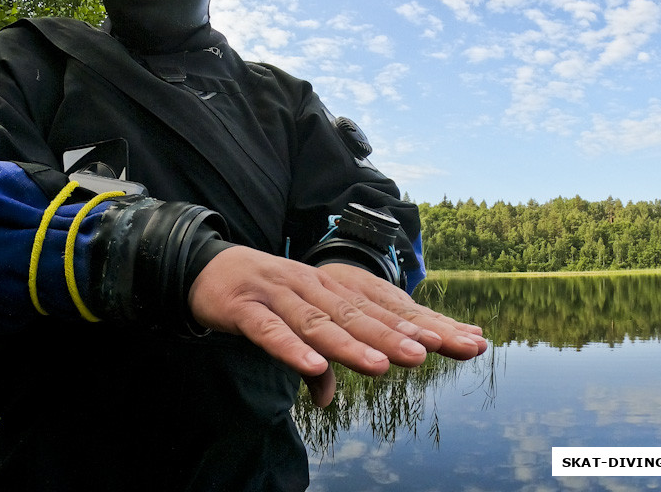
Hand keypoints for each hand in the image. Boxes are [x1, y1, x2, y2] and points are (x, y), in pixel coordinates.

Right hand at [187, 246, 486, 406]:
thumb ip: (310, 360)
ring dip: (350, 344)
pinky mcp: (246, 308)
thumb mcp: (290, 326)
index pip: (377, 311)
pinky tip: (315, 368)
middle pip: (355, 315)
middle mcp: (309, 289)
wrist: (204, 267)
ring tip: (383, 365)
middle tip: (429, 353)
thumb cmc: (256, 297)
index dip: (415, 327)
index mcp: (327, 291)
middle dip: (392, 335)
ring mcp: (278, 295)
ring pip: (318, 322)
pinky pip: (270, 331)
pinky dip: (290, 349)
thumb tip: (326, 395)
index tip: (457, 342)